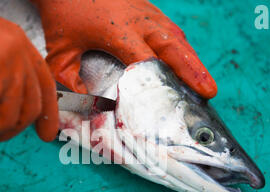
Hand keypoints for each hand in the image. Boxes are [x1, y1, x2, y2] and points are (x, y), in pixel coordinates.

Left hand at [33, 0, 216, 98]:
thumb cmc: (63, 15)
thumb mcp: (59, 52)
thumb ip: (70, 80)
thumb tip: (85, 104)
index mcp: (118, 31)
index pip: (146, 60)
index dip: (160, 81)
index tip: (173, 100)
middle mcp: (139, 21)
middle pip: (173, 48)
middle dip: (193, 71)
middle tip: (209, 91)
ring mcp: (147, 13)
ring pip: (178, 39)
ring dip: (193, 61)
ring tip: (206, 83)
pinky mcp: (149, 10)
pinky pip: (172, 30)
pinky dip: (183, 49)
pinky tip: (189, 63)